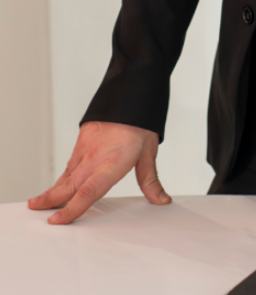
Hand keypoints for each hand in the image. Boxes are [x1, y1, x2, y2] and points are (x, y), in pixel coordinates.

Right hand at [28, 121, 170, 224]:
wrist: (131, 93)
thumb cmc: (140, 123)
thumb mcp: (149, 154)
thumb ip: (151, 181)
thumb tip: (161, 200)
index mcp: (112, 164)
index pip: (88, 192)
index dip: (71, 209)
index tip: (56, 220)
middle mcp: (95, 158)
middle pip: (70, 185)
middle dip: (51, 201)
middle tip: (35, 211)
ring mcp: (86, 148)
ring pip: (66, 175)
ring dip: (51, 190)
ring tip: (37, 202)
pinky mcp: (82, 139)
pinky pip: (70, 163)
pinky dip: (62, 176)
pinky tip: (58, 184)